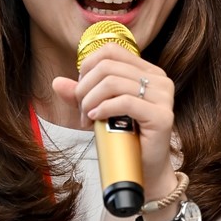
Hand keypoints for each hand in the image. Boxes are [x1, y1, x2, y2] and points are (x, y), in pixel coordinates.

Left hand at [55, 41, 177, 191]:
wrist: (142, 169)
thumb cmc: (123, 138)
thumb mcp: (97, 111)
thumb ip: (79, 95)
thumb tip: (57, 82)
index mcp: (147, 71)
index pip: (111, 51)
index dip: (87, 67)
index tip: (81, 90)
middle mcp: (159, 79)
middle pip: (107, 67)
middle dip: (85, 89)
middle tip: (82, 112)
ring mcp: (163, 97)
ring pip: (113, 83)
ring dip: (90, 102)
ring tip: (87, 120)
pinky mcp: (162, 116)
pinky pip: (125, 102)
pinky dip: (103, 109)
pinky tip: (95, 119)